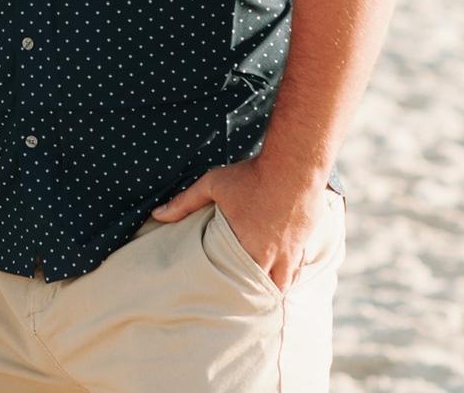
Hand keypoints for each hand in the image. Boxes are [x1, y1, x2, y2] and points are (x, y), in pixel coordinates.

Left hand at [150, 155, 327, 292]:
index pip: (237, 284)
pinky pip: (300, 269)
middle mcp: (271, 257)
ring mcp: (292, 253)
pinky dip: (291, 274)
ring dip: (272, 287)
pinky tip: (285, 272)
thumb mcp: (212, 184)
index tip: (220, 297)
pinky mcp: (306, 243)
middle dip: (251, 295)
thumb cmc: (250, 175)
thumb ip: (184, 202)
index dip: (230, 293)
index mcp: (246, 248)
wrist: (293, 166)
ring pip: (284, 284)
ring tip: (262, 291)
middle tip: (239, 298)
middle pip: (261, 289)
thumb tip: (157, 214)